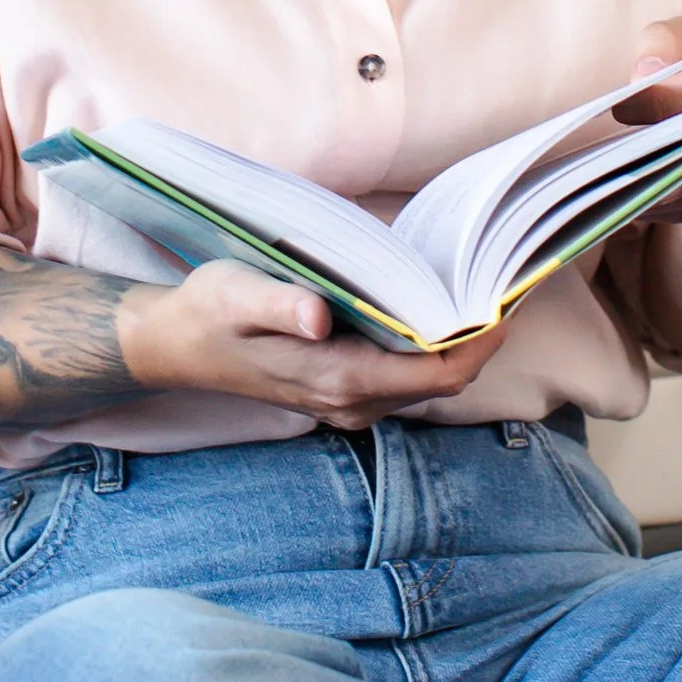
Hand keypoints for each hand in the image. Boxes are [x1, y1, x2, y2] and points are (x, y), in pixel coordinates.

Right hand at [120, 259, 506, 422]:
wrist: (175, 347)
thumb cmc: (207, 313)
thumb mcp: (234, 294)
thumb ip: (280, 303)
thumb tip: (320, 316)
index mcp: (337, 379)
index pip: (436, 375)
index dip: (480, 343)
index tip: (506, 300)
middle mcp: (352, 403)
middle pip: (442, 379)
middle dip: (478, 336)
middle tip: (502, 278)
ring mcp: (349, 403)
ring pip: (426, 380)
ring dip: (456, 340)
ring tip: (476, 284)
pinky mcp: (344, 392)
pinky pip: (405, 376)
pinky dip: (429, 345)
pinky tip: (430, 304)